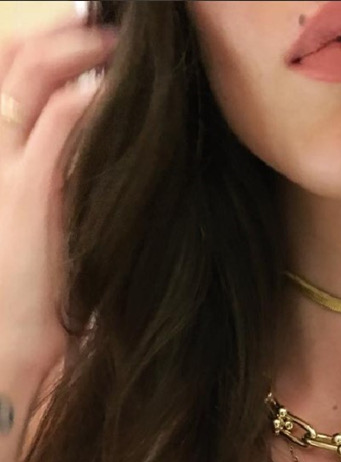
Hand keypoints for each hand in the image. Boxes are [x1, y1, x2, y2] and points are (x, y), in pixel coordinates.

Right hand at [0, 16, 116, 375]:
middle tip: (117, 31)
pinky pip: (65, 118)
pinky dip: (94, 95)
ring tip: (127, 48)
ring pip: (37, 75)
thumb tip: (109, 138)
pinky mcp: (31, 190)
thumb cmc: (50, 291)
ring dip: (85, 50)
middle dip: (69, 35)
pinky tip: (122, 95)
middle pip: (20, 60)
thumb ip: (71, 176)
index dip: (50, 45)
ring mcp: (8, 166)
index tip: (96, 36)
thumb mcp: (53, 221)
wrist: (21, 348)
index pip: (12, 72)